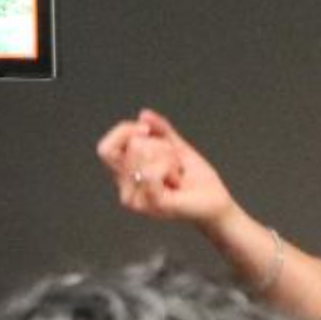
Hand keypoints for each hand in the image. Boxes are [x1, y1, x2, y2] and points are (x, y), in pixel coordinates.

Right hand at [96, 107, 233, 227]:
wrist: (215, 201)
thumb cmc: (196, 179)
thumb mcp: (177, 147)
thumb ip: (160, 130)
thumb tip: (143, 114)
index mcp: (126, 176)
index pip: (105, 148)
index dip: (124, 131)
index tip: (147, 129)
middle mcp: (126, 189)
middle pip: (131, 145)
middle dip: (160, 145)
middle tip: (173, 164)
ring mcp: (138, 200)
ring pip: (143, 154)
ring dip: (168, 158)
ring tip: (177, 174)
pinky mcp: (153, 204)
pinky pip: (151, 171)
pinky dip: (169, 167)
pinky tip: (177, 181)